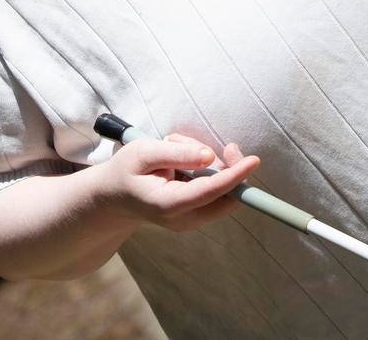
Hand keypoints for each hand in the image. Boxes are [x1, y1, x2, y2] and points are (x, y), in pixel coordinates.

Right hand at [91, 131, 259, 233]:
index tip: (253, 160)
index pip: (210, 191)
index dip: (235, 175)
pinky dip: (206, 172)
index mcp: (168, 204)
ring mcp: (191, 221)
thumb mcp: (143, 152)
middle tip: (207, 145)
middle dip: (226, 167)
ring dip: (209, 166)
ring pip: (222, 191)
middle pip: (226, 196)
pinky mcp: (196, 216)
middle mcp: (184, 219)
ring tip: (175, 150)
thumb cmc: (125, 171)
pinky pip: (215, 191)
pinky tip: (181, 163)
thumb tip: (210, 156)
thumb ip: (177, 153)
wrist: (114, 198)